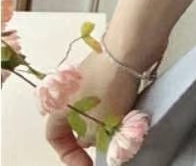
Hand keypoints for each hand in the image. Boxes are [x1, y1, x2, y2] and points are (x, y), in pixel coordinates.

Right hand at [44, 49, 141, 165]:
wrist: (130, 47)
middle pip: (77, 122)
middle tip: (108, 144)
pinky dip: (120, 106)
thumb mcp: (96, 124)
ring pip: (97, 109)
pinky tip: (133, 111)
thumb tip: (90, 139)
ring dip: (109, 121)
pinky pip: (112, 95)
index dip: (69, 155)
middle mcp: (70, 92)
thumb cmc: (108, 87)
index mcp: (58, 106)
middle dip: (92, 137)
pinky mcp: (111, 71)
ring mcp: (91, 79)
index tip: (87, 164)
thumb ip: (90, 139)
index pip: (55, 137)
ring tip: (124, 129)